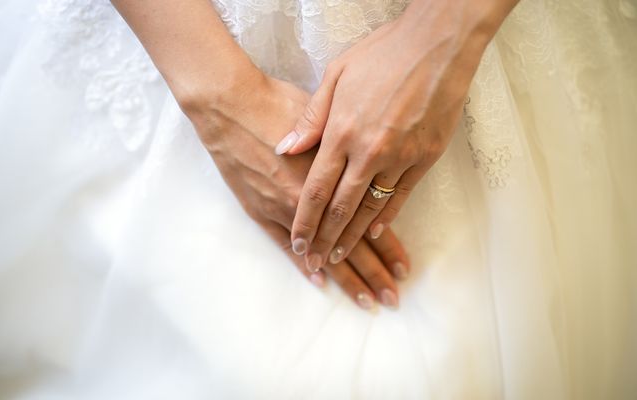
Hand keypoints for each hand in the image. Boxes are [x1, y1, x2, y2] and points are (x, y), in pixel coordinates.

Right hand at [181, 72, 409, 308]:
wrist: (229, 106)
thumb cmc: (277, 103)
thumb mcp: (325, 115)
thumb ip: (348, 147)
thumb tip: (372, 166)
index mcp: (333, 175)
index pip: (367, 221)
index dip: (387, 247)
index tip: (405, 269)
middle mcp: (310, 200)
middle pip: (350, 244)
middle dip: (374, 273)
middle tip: (393, 298)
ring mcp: (282, 208)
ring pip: (321, 251)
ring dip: (346, 278)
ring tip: (367, 301)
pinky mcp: (259, 210)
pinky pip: (284, 244)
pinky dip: (303, 264)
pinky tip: (320, 281)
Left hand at [277, 0, 516, 270]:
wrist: (438, 42)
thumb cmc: (383, 53)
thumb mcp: (336, 74)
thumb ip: (310, 118)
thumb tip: (285, 148)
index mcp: (342, 131)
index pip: (315, 189)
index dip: (305, 221)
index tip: (298, 244)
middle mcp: (369, 151)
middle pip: (340, 208)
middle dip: (325, 239)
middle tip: (315, 262)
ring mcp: (400, 156)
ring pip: (371, 208)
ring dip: (353, 236)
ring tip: (340, 256)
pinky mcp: (426, 156)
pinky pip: (402, 194)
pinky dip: (387, 216)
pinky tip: (374, 232)